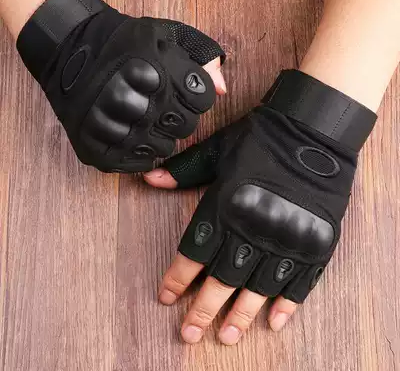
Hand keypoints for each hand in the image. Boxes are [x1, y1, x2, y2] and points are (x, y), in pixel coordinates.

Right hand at [16, 0, 224, 171]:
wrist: (69, 50)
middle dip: (178, 118)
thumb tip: (222, 90)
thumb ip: (200, 58)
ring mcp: (110, 126)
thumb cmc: (124, 45)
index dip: (195, 97)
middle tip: (160, 106)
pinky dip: (140, 154)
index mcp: (153, 70)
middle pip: (185, 128)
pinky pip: (136, 164)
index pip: (202, 100)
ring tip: (142, 118)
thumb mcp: (166, 36)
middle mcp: (130, 100)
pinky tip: (132, 135)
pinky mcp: (95, 147)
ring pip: (162, 149)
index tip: (180, 90)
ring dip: (159, 136)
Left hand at [145, 70, 376, 344]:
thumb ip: (183, 170)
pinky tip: (276, 321)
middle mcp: (255, 226)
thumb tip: (148, 178)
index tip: (166, 297)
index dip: (178, 277)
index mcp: (227, 204)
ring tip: (228, 336)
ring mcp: (288, 236)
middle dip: (204, 309)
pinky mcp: (317, 239)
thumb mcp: (217, 149)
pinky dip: (288, 303)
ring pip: (259, 286)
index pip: (195, 251)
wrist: (312, 129)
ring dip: (242, 313)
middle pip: (224, 277)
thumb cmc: (260, 138)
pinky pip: (301, 280)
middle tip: (190, 335)